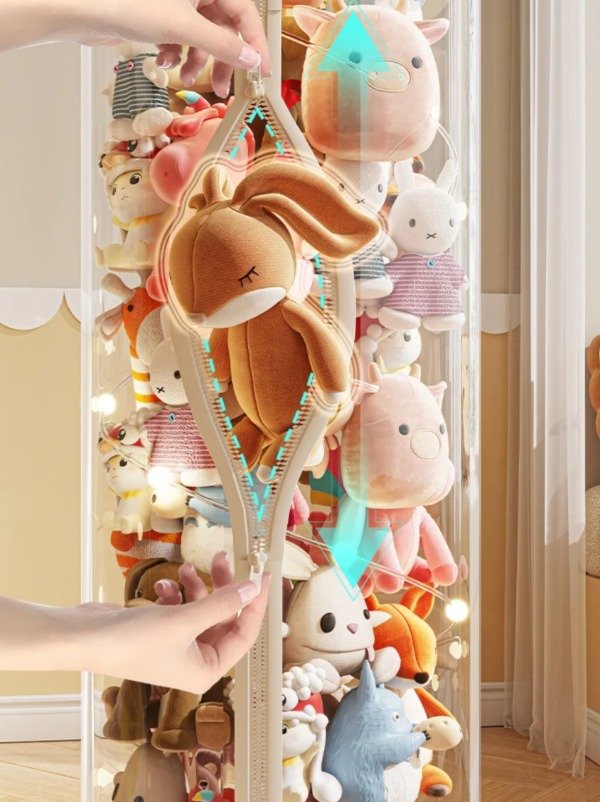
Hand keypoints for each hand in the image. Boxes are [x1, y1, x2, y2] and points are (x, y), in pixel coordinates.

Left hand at [60, 0, 269, 94]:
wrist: (84, 9)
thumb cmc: (130, 4)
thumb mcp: (185, 27)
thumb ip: (223, 45)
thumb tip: (252, 60)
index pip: (244, 13)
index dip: (254, 44)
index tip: (261, 72)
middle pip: (223, 27)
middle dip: (222, 59)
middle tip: (223, 88)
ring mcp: (176, 2)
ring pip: (201, 36)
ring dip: (197, 61)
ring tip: (187, 79)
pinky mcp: (159, 15)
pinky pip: (180, 37)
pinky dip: (176, 54)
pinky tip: (164, 62)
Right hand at [71, 553, 269, 693]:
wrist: (85, 638)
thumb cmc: (134, 640)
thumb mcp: (185, 620)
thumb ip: (222, 603)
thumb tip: (253, 588)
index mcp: (207, 670)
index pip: (244, 634)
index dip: (255, 604)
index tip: (262, 575)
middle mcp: (195, 660)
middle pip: (223, 617)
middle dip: (221, 588)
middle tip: (223, 558)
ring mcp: (178, 645)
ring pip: (201, 608)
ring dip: (196, 586)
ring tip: (185, 568)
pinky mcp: (162, 630)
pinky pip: (181, 607)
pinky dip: (175, 593)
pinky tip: (163, 586)